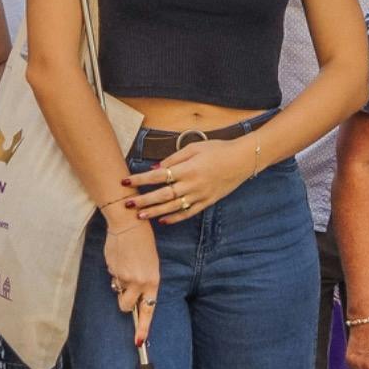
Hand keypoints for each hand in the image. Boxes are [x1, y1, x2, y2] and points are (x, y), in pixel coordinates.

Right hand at [100, 206, 161, 342]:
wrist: (129, 224)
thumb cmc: (142, 243)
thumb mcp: (149, 264)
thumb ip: (141, 281)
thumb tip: (128, 294)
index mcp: (153, 280)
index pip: (148, 309)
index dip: (143, 328)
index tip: (138, 342)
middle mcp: (140, 282)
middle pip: (126, 306)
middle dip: (123, 302)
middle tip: (124, 290)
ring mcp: (124, 277)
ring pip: (117, 291)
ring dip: (118, 285)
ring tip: (124, 266)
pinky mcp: (113, 270)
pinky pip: (111, 277)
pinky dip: (114, 271)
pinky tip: (119, 257)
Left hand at [129, 134, 258, 222]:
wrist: (242, 159)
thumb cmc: (217, 149)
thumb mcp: (194, 147)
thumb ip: (173, 158)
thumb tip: (154, 168)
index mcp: (187, 169)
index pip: (158, 176)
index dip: (140, 179)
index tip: (125, 181)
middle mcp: (192, 184)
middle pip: (162, 195)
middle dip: (143, 200)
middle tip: (127, 204)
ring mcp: (200, 195)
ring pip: (173, 207)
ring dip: (155, 212)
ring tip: (139, 216)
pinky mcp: (207, 202)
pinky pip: (188, 212)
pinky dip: (175, 218)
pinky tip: (163, 221)